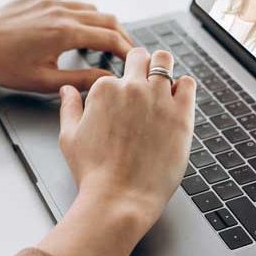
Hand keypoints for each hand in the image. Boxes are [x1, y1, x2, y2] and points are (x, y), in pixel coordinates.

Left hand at [0, 0, 133, 91]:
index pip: (109, 38)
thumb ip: (80, 82)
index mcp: (64, 32)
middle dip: (121, 35)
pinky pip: (68, 3)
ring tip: (102, 42)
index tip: (135, 59)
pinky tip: (72, 31)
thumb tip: (107, 82)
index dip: (127, 50)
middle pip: (106, 18)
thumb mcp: (43, 81)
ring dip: (100, 24)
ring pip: (88, 9)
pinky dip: (77, 16)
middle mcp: (60, 10)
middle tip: (127, 50)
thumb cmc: (3, 64)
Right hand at [59, 48, 194, 230]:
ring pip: (165, 60)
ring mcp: (158, 98)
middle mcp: (132, 87)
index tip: (121, 102)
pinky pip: (188, 83)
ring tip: (162, 84)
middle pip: (141, 57)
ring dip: (163, 68)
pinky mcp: (181, 114)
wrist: (119, 198)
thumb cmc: (93, 173)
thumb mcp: (69, 138)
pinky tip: (178, 97)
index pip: (114, 73)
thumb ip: (69, 107)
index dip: (118, 87)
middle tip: (143, 82)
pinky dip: (183, 86)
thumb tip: (67, 89)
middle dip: (140, 66)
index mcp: (104, 89)